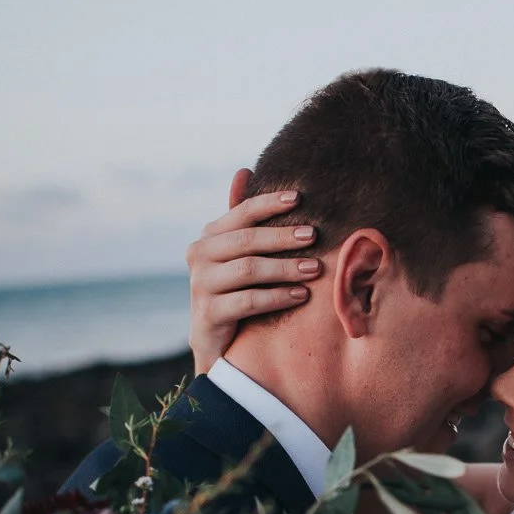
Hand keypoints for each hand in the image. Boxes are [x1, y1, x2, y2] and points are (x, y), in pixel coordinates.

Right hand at [186, 168, 324, 374]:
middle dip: (283, 237)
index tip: (300, 198)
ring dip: (285, 268)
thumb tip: (243, 169)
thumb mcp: (240, 255)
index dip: (269, 203)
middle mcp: (198, 257)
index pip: (241, 213)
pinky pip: (248, 301)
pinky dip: (278, 296)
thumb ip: (243, 219)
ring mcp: (200, 286)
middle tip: (314, 235)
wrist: (218, 344)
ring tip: (315, 269)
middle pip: (246, 240)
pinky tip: (302, 295)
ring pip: (248, 270)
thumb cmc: (237, 292)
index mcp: (209, 237)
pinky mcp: (208, 315)